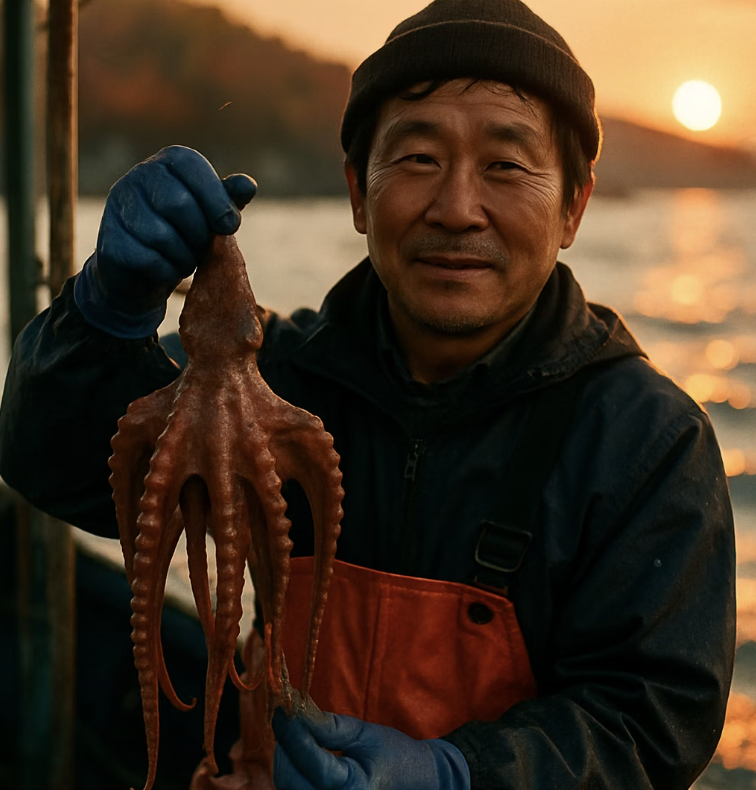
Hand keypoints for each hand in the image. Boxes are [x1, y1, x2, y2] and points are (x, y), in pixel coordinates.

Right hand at [74, 145, 256, 337]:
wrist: (143, 271)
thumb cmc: (185, 233)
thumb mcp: (211, 213)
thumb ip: (229, 198)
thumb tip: (247, 186)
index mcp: (167, 163)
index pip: (193, 167)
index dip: (217, 200)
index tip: (229, 226)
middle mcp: (138, 177)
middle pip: (178, 204)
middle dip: (199, 234)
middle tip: (202, 246)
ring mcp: (119, 208)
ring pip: (161, 236)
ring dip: (185, 256)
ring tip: (185, 258)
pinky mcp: (111, 242)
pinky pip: (149, 260)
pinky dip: (168, 271)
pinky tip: (168, 269)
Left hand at [272, 709, 469, 789]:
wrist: (419, 784)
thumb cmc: (396, 756)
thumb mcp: (365, 734)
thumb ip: (329, 726)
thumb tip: (297, 708)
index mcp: (352, 789)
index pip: (311, 762)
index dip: (292, 733)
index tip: (282, 708)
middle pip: (291, 779)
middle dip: (286, 746)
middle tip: (290, 717)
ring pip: (289, 787)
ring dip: (287, 759)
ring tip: (299, 734)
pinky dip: (294, 771)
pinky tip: (303, 753)